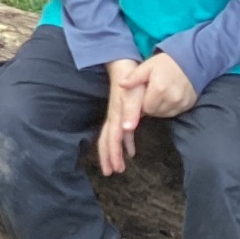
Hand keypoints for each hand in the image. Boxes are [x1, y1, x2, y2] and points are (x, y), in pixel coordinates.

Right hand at [98, 58, 145, 175]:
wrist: (123, 65)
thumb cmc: (131, 81)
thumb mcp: (133, 96)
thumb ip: (130, 112)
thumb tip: (126, 130)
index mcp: (116, 116)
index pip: (112, 139)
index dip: (112, 155)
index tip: (113, 170)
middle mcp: (114, 118)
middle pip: (106, 141)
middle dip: (107, 157)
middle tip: (110, 173)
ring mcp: (116, 116)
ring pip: (110, 138)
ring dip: (112, 153)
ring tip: (117, 167)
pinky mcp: (120, 113)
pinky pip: (118, 133)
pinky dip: (123, 144)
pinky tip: (130, 151)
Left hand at [127, 53, 197, 119]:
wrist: (190, 61)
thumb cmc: (164, 64)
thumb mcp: (147, 66)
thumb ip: (134, 77)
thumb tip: (121, 84)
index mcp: (159, 89)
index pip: (146, 108)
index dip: (142, 103)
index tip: (143, 94)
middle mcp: (172, 98)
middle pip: (155, 112)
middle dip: (150, 106)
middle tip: (150, 94)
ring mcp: (182, 103)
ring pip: (165, 114)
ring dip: (159, 108)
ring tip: (159, 96)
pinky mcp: (188, 105)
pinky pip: (175, 112)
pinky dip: (169, 108)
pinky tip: (168, 98)